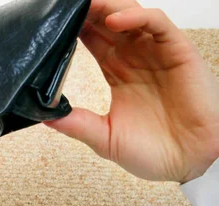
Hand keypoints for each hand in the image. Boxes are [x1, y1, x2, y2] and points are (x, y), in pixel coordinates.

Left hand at [43, 0, 218, 182]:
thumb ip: (77, 125)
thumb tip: (45, 117)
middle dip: (87, 11)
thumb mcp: (104, 138)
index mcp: (118, 74)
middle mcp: (137, 59)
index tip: (52, 24)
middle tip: (62, 6)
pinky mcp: (178, 52)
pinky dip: (136, 17)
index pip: (93, 40)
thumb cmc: (152, 152)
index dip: (74, 29)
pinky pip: (157, 24)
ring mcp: (157, 53)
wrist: (186, 164)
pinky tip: (114, 21)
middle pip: (108, 23)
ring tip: (84, 5)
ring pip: (131, 15)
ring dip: (107, 8)